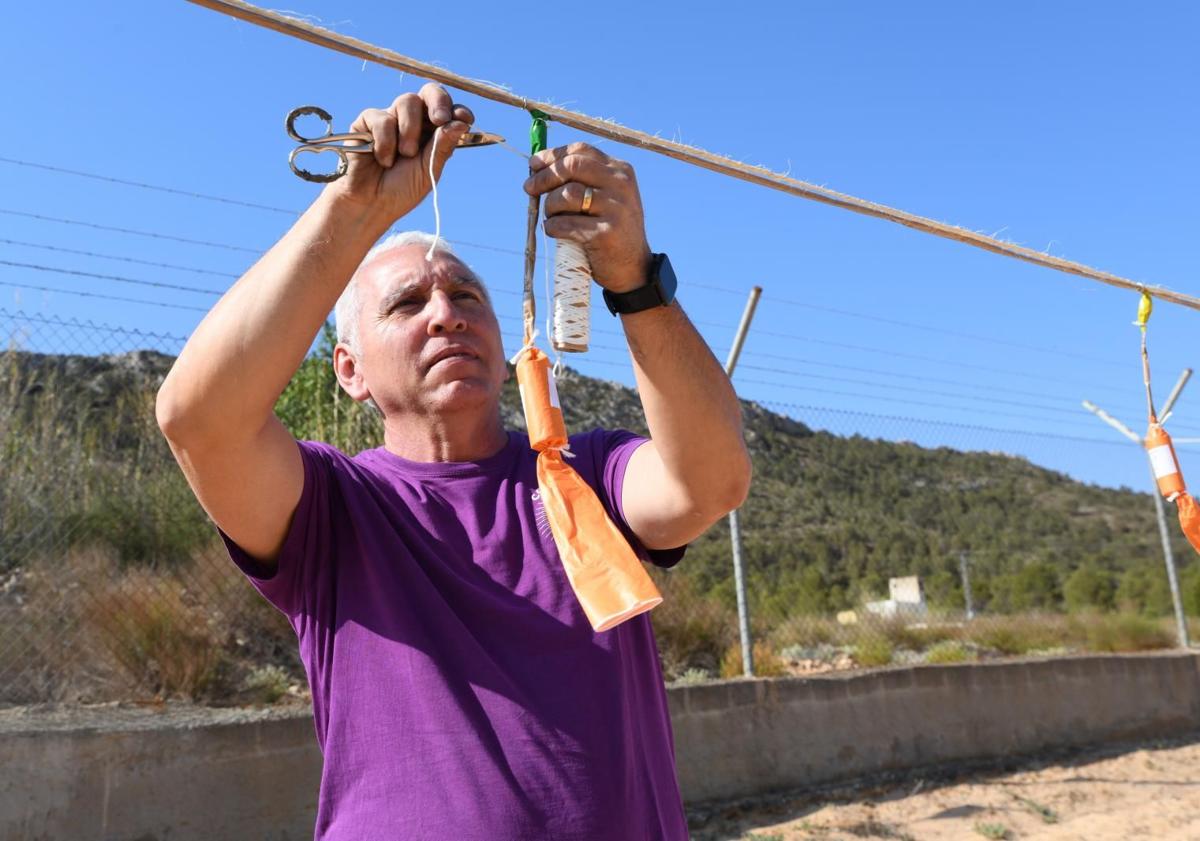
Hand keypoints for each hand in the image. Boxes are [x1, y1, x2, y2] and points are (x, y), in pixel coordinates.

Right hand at [326, 83, 473, 222]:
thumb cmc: (401, 190)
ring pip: (407, 101)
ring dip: (410, 131)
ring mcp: (390, 118)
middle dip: (438, 102)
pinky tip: (383, 160)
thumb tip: (461, 123)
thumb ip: (443, 146)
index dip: (458, 110)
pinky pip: (382, 118)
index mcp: (433, 132)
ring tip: (405, 155)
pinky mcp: (367, 122)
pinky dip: (385, 141)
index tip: (464, 119)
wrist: (371, 205)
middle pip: (429, 92)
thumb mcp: (429, 171)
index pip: (449, 109)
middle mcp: (414, 121)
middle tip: (439, 119)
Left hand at [523, 143, 651, 293]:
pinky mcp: (605, 233)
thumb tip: (538, 168)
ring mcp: (615, 209)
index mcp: (620, 170)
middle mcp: (621, 185)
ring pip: (566, 195)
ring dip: (550, 206)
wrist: (633, 268)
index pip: (581, 150)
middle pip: (572, 166)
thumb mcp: (606, 197)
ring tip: (552, 217)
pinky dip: (552, 227)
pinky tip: (555, 231)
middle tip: (529, 188)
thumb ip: (582, 180)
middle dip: (544, 177)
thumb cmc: (610, 229)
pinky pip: (565, 224)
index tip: (534, 164)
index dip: (552, 155)